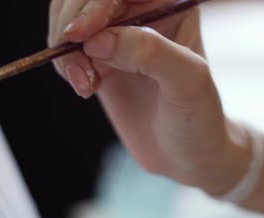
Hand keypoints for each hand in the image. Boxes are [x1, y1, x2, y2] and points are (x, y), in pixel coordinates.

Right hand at [48, 0, 249, 194]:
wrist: (188, 155)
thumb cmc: (200, 118)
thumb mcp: (189, 83)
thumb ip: (151, 53)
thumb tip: (99, 39)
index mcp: (172, 3)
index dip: (97, 3)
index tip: (82, 34)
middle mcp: (143, 12)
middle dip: (74, 23)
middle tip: (76, 61)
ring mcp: (119, 35)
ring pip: (71, 18)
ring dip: (66, 47)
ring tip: (85, 82)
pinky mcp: (100, 58)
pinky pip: (67, 47)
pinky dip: (64, 63)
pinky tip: (85, 87)